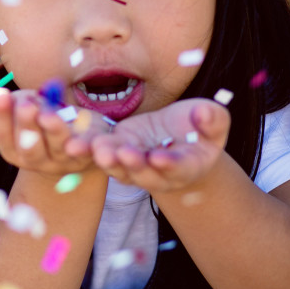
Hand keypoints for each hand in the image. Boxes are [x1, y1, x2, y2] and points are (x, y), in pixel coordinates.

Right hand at [0, 87, 106, 177]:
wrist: (74, 147)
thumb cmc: (41, 126)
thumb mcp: (20, 118)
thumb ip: (3, 112)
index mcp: (16, 152)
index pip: (3, 138)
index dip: (0, 118)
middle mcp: (38, 161)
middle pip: (29, 150)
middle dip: (25, 125)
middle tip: (24, 104)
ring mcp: (63, 161)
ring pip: (58, 148)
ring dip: (52, 130)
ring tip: (47, 112)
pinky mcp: (88, 157)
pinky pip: (86, 151)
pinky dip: (81, 146)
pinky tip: (77, 140)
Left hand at [91, 99, 229, 192]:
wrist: (177, 136)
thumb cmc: (198, 128)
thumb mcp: (212, 120)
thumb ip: (213, 120)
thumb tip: (204, 114)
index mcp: (188, 166)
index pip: (179, 168)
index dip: (170, 164)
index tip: (159, 158)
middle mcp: (159, 174)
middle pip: (145, 173)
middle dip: (134, 164)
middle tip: (123, 155)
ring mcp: (135, 167)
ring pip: (120, 168)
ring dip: (109, 161)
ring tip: (98, 151)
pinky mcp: (117, 154)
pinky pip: (103, 155)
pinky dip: (90, 151)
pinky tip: (76, 145)